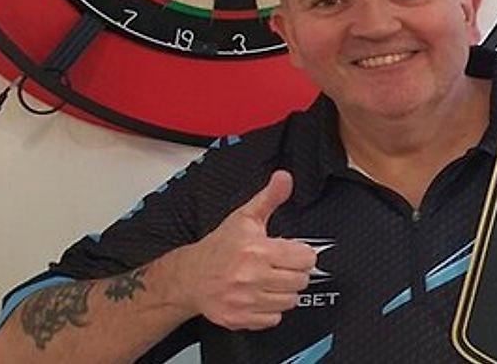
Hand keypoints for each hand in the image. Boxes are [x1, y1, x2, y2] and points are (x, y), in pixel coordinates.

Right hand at [167, 170, 316, 329]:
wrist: (191, 276)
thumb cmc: (220, 247)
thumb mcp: (245, 217)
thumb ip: (269, 198)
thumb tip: (284, 177)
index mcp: (257, 250)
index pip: (305, 258)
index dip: (301, 254)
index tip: (293, 253)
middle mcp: (251, 276)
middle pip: (301, 281)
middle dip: (294, 273)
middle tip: (279, 267)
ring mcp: (245, 300)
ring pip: (290, 301)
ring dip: (284, 292)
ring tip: (269, 281)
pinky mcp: (240, 318)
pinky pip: (274, 319)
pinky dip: (270, 310)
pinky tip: (259, 296)